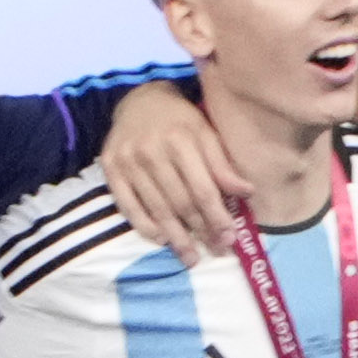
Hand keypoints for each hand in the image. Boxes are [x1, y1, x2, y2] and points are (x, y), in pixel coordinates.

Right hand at [98, 81, 250, 264]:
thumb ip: (222, 164)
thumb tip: (248, 192)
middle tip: (216, 251)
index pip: (202, 189)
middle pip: (180, 202)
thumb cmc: (181, 121)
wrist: (139, 100)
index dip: (217, 217)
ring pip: (156, 208)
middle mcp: (150, 150)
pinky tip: (161, 239)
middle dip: (201, 231)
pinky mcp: (110, 167)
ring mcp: (127, 160)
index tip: (230, 238)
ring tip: (191, 257)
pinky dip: (144, 226)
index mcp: (179, 141)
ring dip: (176, 237)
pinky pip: (126, 205)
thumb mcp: (206, 133)